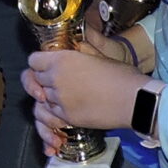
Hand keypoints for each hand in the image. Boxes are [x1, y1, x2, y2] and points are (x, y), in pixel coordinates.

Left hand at [24, 46, 144, 152]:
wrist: (134, 101)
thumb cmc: (122, 76)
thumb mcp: (99, 55)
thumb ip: (80, 52)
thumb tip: (74, 48)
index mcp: (62, 60)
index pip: (33, 60)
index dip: (38, 62)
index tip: (44, 65)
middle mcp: (56, 79)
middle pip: (34, 80)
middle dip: (41, 80)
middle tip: (54, 81)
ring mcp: (60, 100)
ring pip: (40, 100)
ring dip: (48, 98)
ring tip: (62, 96)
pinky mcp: (67, 118)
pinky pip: (50, 116)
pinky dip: (54, 114)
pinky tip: (65, 109)